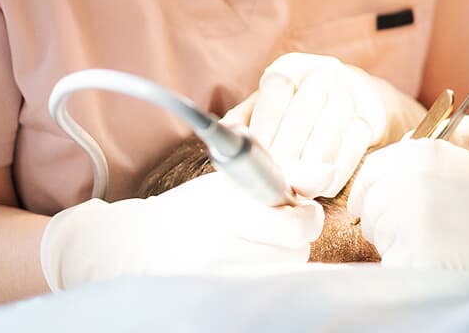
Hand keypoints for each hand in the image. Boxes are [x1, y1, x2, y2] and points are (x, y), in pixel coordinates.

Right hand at [40, 172, 323, 289]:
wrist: (137, 246)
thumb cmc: (194, 209)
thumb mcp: (234, 181)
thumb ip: (288, 171)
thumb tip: (331, 171)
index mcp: (227, 209)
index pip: (297, 224)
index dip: (304, 214)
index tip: (294, 206)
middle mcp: (221, 246)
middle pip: (297, 251)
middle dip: (293, 236)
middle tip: (271, 225)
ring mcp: (217, 277)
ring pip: (284, 270)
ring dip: (279, 256)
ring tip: (253, 244)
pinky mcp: (217, 297)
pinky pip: (264, 288)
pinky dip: (262, 274)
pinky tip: (243, 262)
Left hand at [249, 53, 425, 197]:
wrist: (359, 100)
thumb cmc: (302, 109)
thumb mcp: (272, 104)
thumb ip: (246, 119)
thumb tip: (223, 137)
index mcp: (291, 67)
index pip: (276, 93)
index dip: (265, 128)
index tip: (257, 160)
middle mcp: (323, 73)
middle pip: (303, 112)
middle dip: (287, 151)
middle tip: (275, 182)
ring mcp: (352, 92)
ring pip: (331, 126)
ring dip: (313, 161)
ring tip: (299, 188)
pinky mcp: (372, 117)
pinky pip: (355, 144)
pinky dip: (338, 169)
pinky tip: (324, 186)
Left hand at [348, 139, 468, 294]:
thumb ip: (444, 133)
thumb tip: (406, 143)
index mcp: (421, 155)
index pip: (371, 172)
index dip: (372, 190)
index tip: (376, 203)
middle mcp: (408, 185)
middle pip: (373, 207)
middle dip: (390, 218)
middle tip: (424, 227)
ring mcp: (409, 225)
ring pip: (382, 239)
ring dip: (400, 243)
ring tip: (441, 242)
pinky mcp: (414, 261)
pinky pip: (394, 266)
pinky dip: (410, 267)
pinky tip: (441, 261)